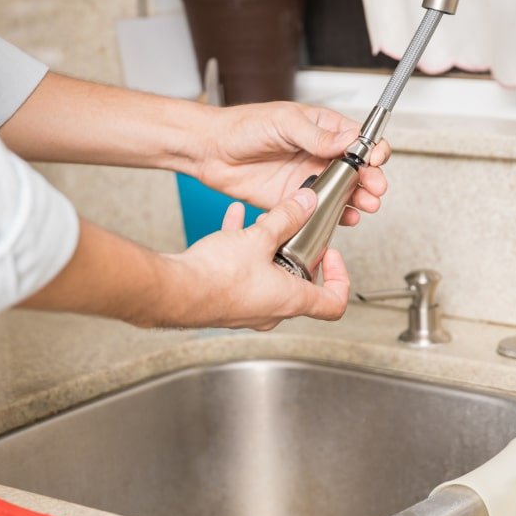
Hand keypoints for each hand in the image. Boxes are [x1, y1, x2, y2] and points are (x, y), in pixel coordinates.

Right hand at [165, 188, 349, 329]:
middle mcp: (273, 311)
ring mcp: (249, 308)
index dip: (339, 277)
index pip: (334, 303)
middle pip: (300, 284)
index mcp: (291, 300)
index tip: (330, 254)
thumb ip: (286, 218)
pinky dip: (243, 250)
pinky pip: (243, 273)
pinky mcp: (227, 301)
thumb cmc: (216, 277)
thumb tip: (305, 204)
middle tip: (293, 232)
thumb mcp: (259, 236)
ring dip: (268, 249)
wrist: (176, 290)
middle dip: (297, 253)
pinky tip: (232, 222)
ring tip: (260, 224)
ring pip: (269, 276)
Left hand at [197, 102, 390, 225]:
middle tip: (375, 188)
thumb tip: (347, 140)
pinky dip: (335, 216)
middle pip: (355, 169)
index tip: (375, 159)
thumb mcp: (284, 122)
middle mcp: (318, 153)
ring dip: (357, 199)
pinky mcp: (293, 199)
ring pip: (342, 192)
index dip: (371, 149)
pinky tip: (345, 218)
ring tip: (366, 205)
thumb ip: (316, 135)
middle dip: (370, 179)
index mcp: (321, 128)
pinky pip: (319, 210)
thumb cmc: (243, 126)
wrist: (211, 150)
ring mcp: (307, 177)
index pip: (357, 139)